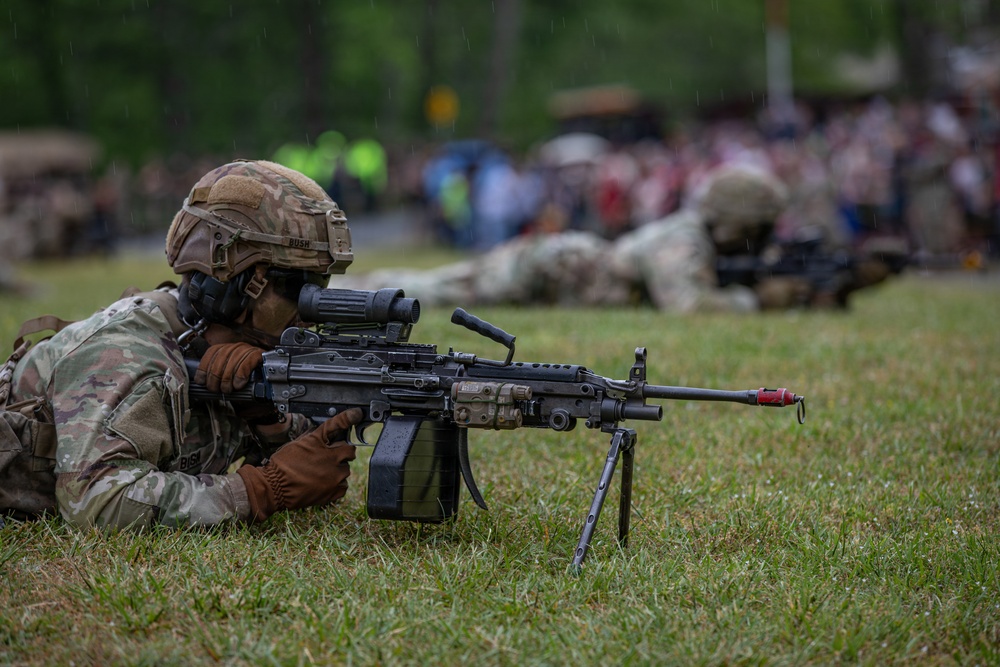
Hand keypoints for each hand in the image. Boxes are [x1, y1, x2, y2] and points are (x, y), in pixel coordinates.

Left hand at [195, 343, 263, 392]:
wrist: (267, 379)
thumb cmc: (246, 378)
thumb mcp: (228, 373)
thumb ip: (216, 373)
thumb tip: (200, 381)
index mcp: (227, 348)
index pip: (211, 353)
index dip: (204, 367)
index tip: (201, 381)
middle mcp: (236, 346)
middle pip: (220, 359)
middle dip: (214, 377)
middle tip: (215, 389)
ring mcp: (248, 350)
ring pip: (232, 361)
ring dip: (227, 379)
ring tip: (227, 389)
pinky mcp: (258, 355)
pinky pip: (246, 363)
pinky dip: (240, 375)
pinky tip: (239, 384)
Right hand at [236, 408, 361, 520]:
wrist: (275, 487)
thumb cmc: (284, 464)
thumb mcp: (300, 442)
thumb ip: (319, 436)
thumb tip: (332, 432)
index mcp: (322, 444)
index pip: (339, 425)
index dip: (349, 418)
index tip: (357, 414)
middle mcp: (332, 460)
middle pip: (349, 451)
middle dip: (341, 452)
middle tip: (327, 457)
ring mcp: (335, 477)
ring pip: (345, 470)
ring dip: (338, 469)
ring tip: (321, 472)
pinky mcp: (333, 492)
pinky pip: (343, 486)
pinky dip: (336, 484)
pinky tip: (323, 482)